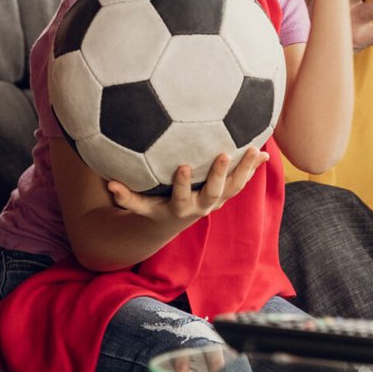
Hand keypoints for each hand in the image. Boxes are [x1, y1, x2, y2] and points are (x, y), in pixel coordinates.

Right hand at [104, 148, 267, 223]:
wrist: (177, 221)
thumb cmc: (156, 208)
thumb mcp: (141, 206)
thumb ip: (126, 197)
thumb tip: (109, 184)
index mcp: (181, 208)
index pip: (181, 197)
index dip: (182, 183)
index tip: (183, 165)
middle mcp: (202, 205)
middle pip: (214, 193)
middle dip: (220, 175)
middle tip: (224, 154)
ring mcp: (217, 200)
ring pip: (235, 187)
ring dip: (245, 169)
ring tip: (254, 150)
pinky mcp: (227, 194)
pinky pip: (243, 181)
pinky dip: (252, 168)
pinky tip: (263, 151)